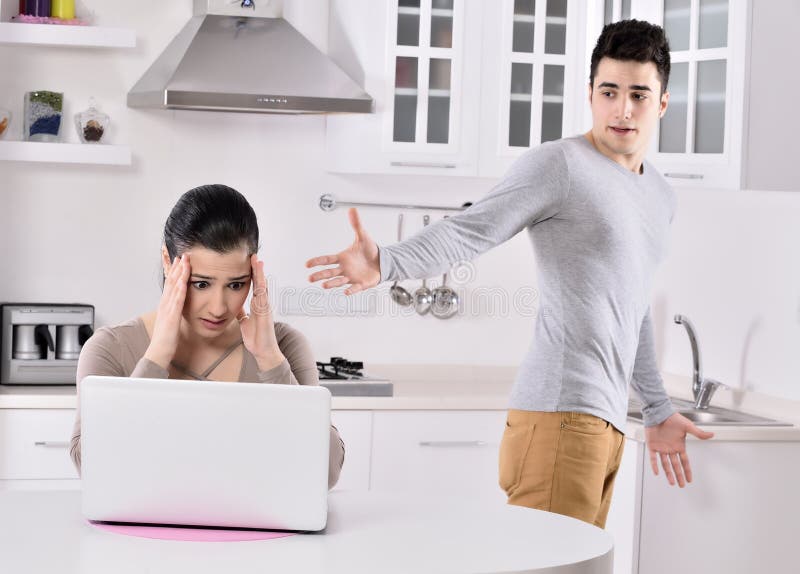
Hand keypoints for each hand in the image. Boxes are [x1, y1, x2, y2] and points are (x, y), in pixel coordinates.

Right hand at [145, 254, 190, 368]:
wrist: (159, 352)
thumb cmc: (166, 338)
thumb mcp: (171, 320)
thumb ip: (174, 310)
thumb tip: (179, 304)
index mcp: (165, 304)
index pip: (171, 284)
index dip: (175, 271)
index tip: (181, 259)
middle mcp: (165, 304)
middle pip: (171, 281)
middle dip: (177, 267)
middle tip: (183, 254)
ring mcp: (167, 309)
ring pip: (174, 288)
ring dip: (179, 274)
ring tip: (185, 262)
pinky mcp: (171, 317)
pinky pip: (176, 301)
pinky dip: (180, 290)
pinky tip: (183, 282)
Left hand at [237, 254, 283, 370]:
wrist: (263, 351)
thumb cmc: (256, 338)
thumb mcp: (245, 322)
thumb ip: (242, 313)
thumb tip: (236, 307)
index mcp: (257, 305)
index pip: (254, 286)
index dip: (251, 274)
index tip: (248, 262)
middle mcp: (262, 304)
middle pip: (259, 282)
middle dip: (256, 269)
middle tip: (253, 255)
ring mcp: (265, 307)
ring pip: (262, 286)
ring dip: (260, 274)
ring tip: (257, 261)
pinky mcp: (266, 313)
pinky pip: (264, 298)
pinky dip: (262, 288)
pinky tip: (260, 279)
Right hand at [306, 208, 380, 294]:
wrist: (381, 261)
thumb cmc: (370, 250)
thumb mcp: (363, 236)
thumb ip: (356, 224)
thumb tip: (352, 209)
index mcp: (342, 258)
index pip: (327, 259)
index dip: (317, 261)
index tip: (307, 264)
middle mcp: (344, 269)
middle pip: (329, 272)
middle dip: (320, 275)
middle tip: (310, 278)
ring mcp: (352, 277)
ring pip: (339, 281)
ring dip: (332, 283)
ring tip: (324, 285)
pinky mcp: (361, 284)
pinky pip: (354, 288)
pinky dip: (350, 290)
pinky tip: (345, 292)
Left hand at [645, 412, 714, 486]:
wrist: (660, 412)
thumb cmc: (673, 418)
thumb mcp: (687, 426)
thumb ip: (698, 433)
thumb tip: (711, 435)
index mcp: (679, 446)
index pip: (684, 462)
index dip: (687, 471)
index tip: (690, 479)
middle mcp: (670, 449)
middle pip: (676, 466)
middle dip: (679, 476)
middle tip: (682, 485)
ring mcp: (661, 448)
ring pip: (665, 464)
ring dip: (668, 473)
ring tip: (672, 483)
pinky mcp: (652, 445)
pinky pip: (653, 458)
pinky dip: (654, 465)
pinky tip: (656, 472)